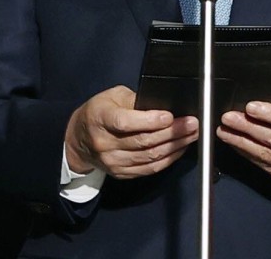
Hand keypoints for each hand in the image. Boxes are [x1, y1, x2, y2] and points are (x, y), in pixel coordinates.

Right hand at [64, 86, 198, 179]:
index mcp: (100, 118)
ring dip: (175, 146)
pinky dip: (168, 159)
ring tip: (192, 135)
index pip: (126, 122)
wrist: (78, 140)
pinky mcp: (121, 173)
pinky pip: (149, 169)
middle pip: (143, 142)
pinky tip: (180, 149)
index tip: (170, 116)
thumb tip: (162, 105)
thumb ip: (134, 100)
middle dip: (172, 132)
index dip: (149, 120)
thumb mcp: (112, 97)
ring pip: (149, 157)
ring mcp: (113, 162)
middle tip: (192, 123)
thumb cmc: (99, 112)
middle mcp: (105, 143)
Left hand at [216, 93, 270, 186]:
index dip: (270, 114)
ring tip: (224, 131)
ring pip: (266, 155)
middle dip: (247, 128)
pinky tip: (236, 145)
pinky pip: (267, 167)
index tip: (250, 107)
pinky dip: (249, 155)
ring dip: (242, 143)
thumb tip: (265, 92)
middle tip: (228, 118)